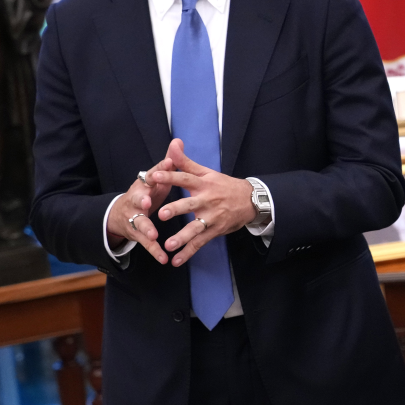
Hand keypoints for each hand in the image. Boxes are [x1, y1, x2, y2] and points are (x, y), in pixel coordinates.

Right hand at [105, 150, 176, 263]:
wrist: (121, 214)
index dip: (154, 173)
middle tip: (146, 202)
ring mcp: (135, 218)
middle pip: (136, 199)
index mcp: (142, 185)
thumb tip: (177, 141)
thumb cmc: (146, 192)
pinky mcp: (138, 235)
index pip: (148, 177)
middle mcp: (135, 200)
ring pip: (140, 223)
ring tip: (153, 235)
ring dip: (146, 229)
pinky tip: (164, 259)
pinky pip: (147, 244)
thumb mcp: (156, 178)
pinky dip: (155, 252)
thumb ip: (168, 162)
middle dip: (140, 200)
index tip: (163, 168)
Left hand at [148, 139, 256, 266]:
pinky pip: (200, 243)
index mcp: (203, 183)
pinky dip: (188, 253)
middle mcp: (207, 200)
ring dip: (182, 237)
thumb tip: (173, 143)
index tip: (154, 176)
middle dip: (176, 210)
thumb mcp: (206, 172)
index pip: (184, 178)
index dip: (170, 176)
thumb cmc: (224, 185)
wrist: (251, 200)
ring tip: (168, 245)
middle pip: (190, 205)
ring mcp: (212, 217)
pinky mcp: (215, 230)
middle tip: (160, 214)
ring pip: (196, 228)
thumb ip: (186, 161)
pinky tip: (176, 261)